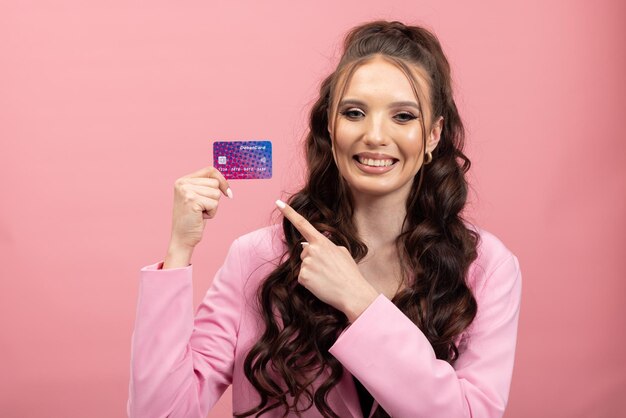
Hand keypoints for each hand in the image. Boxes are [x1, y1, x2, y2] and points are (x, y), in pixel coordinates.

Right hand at [169, 166, 231, 249]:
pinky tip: (200, 217)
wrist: (182, 238)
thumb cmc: (193, 219)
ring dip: (213, 206)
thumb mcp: (198, 198)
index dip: (222, 180)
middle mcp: (183, 183)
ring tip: (200, 213)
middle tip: (202, 208)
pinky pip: (215, 204)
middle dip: (214, 198)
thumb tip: (225, 182)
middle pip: (215, 183)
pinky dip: (212, 213)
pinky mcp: (192, 201)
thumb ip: (206, 186)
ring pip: (216, 193)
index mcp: (183, 180)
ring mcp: (186, 191)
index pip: (210, 170)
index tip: (227, 192)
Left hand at [275, 199, 378, 321]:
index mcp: (321, 241)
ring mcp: (306, 263)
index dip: (288, 212)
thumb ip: (325, 246)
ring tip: (327, 277)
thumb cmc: (349, 273)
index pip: (302, 223)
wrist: (353, 293)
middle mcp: (311, 250)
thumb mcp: (341, 252)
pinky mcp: (303, 277)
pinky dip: (310, 282)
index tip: (278, 203)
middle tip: (328, 269)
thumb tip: (310, 247)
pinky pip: (302, 278)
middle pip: (304, 252)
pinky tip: (321, 284)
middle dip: (312, 259)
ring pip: (304, 266)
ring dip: (312, 272)